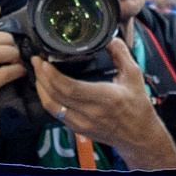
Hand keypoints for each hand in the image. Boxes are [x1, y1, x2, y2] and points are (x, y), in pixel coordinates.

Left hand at [33, 38, 175, 169]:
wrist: (139, 137)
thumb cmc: (138, 107)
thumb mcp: (134, 76)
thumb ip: (122, 54)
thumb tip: (110, 38)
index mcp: (104, 98)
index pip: (70, 88)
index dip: (52, 75)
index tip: (44, 61)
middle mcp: (90, 113)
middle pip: (55, 96)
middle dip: (41, 77)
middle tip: (36, 61)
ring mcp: (81, 124)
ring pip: (51, 107)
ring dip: (41, 89)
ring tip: (38, 72)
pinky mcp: (77, 129)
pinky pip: (56, 114)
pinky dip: (48, 99)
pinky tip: (46, 88)